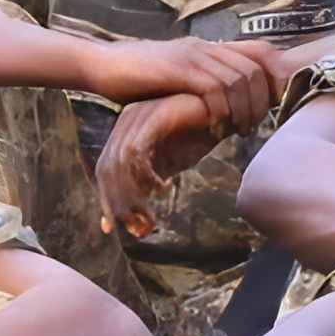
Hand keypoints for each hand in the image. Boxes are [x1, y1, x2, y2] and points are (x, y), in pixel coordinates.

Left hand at [90, 91, 221, 238]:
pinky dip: (144, 174)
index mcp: (127, 131)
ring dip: (128, 193)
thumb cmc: (200, 134)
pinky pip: (139, 148)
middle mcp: (128, 120)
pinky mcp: (157, 114)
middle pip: (107, 167)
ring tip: (144, 218)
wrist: (229, 107)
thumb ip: (153, 188)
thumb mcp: (172, 165)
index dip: (105, 200)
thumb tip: (140, 228)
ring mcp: (140, 115)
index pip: (105, 170)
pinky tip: (159, 190)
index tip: (109, 228)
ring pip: (120, 160)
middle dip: (115, 201)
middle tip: (133, 228)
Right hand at [105, 37, 280, 138]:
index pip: (260, 51)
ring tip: (240, 130)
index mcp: (207, 48)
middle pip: (256, 67)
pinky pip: (214, 88)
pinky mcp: (177, 70)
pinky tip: (217, 126)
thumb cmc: (133, 77)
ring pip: (240, 78)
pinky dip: (222, 109)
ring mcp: (191, 56)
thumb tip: (221, 106)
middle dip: (263, 101)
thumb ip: (198, 84)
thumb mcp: (174, 77)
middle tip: (254, 125)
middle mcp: (204, 47)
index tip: (272, 104)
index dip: (275, 76)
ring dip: (245, 108)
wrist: (100, 65)